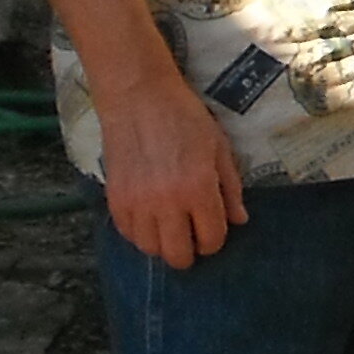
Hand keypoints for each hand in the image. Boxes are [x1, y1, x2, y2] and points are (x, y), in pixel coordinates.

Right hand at [96, 75, 249, 268]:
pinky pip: (128, 234)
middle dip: (190, 251)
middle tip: (192, 234)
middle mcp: (167, 203)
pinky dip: (140, 233)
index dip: (215, 240)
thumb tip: (239, 221)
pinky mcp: (115, 200)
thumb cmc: (185, 117)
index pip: (211, 239)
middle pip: (178, 256)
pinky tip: (150, 217)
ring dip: (164, 243)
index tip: (213, 230)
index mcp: (198, 188)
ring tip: (170, 226)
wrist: (138, 97)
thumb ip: (230, 188)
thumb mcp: (219, 147)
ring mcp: (137, 204)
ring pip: (151, 250)